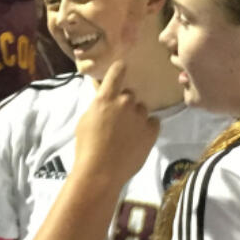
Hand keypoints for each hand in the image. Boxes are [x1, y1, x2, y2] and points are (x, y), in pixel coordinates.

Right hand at [73, 61, 159, 185]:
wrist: (101, 172)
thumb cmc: (86, 147)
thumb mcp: (85, 120)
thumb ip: (97, 105)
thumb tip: (103, 96)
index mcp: (106, 98)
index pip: (117, 72)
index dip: (120, 69)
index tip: (122, 67)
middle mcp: (125, 102)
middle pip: (130, 94)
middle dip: (125, 103)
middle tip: (118, 119)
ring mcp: (141, 117)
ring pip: (142, 109)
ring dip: (136, 116)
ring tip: (127, 133)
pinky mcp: (152, 131)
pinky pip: (154, 122)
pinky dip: (148, 127)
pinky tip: (138, 138)